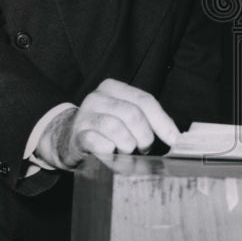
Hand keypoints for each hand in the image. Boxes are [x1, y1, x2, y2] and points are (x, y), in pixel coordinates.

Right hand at [37, 79, 180, 169]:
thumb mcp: (123, 116)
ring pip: (117, 128)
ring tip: (126, 151)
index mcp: (113, 88)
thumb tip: (176, 136)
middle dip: (145, 136)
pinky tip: (110, 153)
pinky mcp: (77, 135)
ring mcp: (84, 115)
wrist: (66, 140)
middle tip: (144, 148)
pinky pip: (101, 144)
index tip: (175, 139)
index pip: (145, 100)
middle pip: (133, 114)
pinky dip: (111, 151)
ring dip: (128, 145)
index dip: (163, 122)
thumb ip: (146, 119)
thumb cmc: (104, 130)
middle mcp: (97, 97)